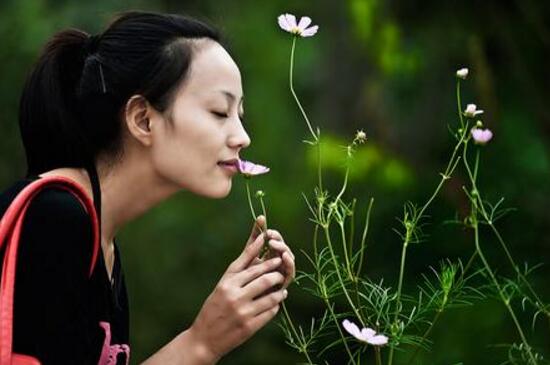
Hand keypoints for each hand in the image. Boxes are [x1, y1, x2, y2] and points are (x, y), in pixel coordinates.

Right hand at [188, 230, 287, 362]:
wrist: (203, 339)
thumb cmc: (213, 309)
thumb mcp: (221, 288)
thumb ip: (237, 274)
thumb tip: (257, 256)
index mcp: (226, 283)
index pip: (249, 264)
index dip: (264, 256)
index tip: (274, 249)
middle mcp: (234, 295)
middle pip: (264, 278)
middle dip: (276, 273)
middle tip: (281, 272)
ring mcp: (242, 311)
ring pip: (271, 295)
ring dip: (279, 291)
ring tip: (282, 288)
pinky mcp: (249, 326)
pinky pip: (270, 312)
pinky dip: (275, 305)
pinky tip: (276, 303)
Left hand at [244, 215, 295, 288]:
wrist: (238, 300)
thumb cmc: (241, 278)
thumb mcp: (247, 254)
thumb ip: (254, 237)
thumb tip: (261, 216)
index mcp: (269, 254)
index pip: (276, 241)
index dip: (274, 235)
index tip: (267, 231)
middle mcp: (277, 263)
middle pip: (283, 249)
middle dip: (279, 242)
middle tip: (271, 238)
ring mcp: (281, 273)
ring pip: (288, 259)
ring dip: (284, 250)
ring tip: (276, 245)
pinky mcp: (283, 284)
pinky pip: (290, 272)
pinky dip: (289, 263)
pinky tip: (284, 257)